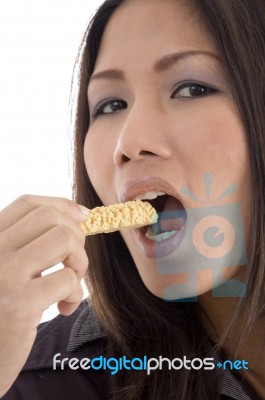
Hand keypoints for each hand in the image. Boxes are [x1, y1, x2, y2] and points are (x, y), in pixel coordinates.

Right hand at [0, 195, 88, 395]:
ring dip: (79, 262)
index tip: (81, 216)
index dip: (61, 205)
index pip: (27, 203)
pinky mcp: (19, 304)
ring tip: (71, 283)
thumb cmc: (2, 312)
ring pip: (64, 240)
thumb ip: (29, 244)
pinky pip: (68, 279)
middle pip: (51, 218)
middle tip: (73, 262)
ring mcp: (3, 275)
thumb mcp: (7, 268)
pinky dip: (76, 294)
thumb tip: (78, 215)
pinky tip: (63, 308)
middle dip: (76, 236)